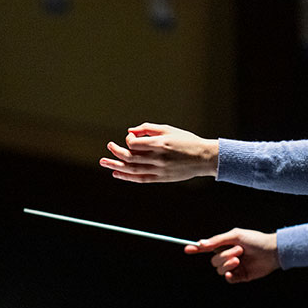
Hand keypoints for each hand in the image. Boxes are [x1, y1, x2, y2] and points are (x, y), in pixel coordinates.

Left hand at [99, 123, 218, 182]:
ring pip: (132, 169)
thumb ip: (148, 128)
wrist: (203, 158)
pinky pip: (140, 179)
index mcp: (159, 144)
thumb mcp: (168, 129)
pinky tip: (117, 173)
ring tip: (104, 162)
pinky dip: (126, 177)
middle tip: (109, 147)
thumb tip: (130, 131)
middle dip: (116, 151)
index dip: (128, 140)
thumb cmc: (186, 141)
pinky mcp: (161, 178)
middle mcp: (158, 158)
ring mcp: (159, 170)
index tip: (130, 138)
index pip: (134, 143)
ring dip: (115, 166)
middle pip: (130, 157)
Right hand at [184, 228, 278, 283]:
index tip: (186, 249)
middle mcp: (227, 256)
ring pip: (219, 270)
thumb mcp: (235, 235)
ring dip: (228, 264)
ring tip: (240, 258)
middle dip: (224, 256)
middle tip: (239, 251)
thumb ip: (218, 240)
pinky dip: (228, 275)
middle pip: (213, 261)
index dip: (196, 249)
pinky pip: (228, 279)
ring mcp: (234, 267)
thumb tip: (201, 243)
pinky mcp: (240, 276)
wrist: (272, 252)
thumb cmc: (255, 240)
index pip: (207, 248)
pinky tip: (233, 271)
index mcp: (225, 245)